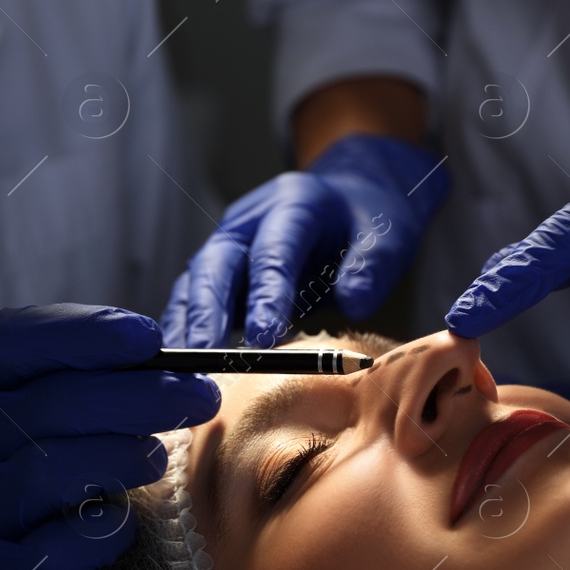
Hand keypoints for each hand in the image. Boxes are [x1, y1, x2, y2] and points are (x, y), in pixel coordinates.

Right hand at [0, 304, 219, 569]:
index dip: (83, 332)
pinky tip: (123, 526)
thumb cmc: (25, 503)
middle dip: (137, 395)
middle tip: (200, 396)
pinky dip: (102, 532)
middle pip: (47, 405)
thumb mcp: (33, 435)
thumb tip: (179, 353)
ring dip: (119, 458)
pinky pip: (58, 547)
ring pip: (47, 471)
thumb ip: (85, 389)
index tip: (150, 337)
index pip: (8, 341)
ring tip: (157, 457)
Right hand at [163, 134, 448, 347]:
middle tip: (207, 355)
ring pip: (195, 282)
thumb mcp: (388, 235)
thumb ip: (372, 266)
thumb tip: (354, 302)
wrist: (351, 201)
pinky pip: (192, 299)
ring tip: (184, 367)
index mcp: (292, 204)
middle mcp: (249, 221)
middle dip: (209, 311)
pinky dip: (184, 328)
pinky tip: (180, 363)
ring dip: (188, 324)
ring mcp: (229, 244)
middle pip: (218, 264)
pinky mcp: (221, 271)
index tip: (263, 338)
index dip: (265, 295)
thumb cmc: (368, 221)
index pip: (273, 252)